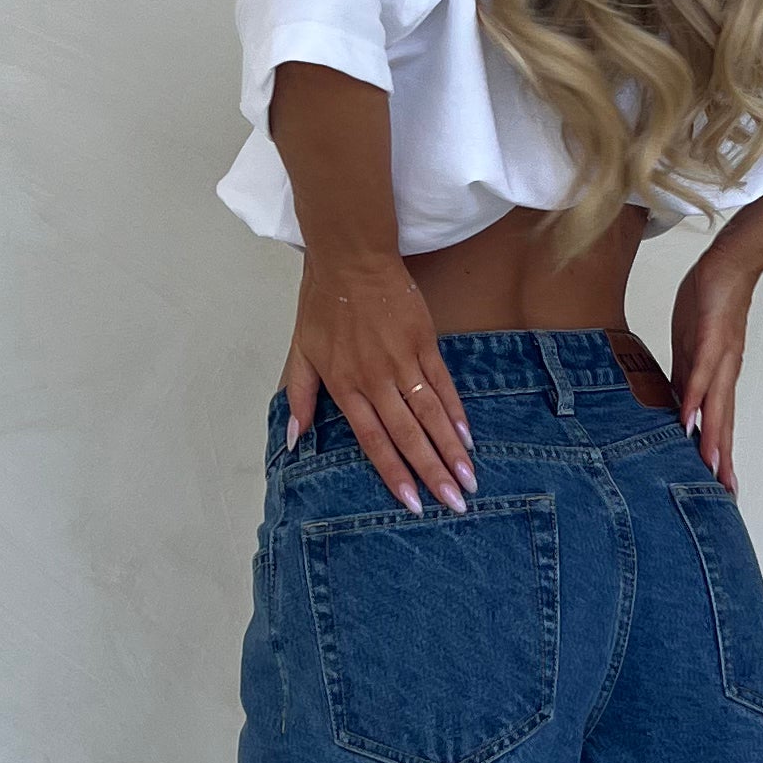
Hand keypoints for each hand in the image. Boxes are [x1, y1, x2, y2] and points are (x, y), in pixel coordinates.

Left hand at [286, 251, 474, 512]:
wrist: (352, 259)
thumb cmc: (323, 305)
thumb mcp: (301, 352)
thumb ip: (299, 396)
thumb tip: (293, 441)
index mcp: (345, 386)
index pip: (373, 440)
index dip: (394, 473)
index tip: (413, 503)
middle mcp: (376, 379)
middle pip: (408, 435)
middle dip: (433, 473)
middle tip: (454, 504)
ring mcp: (403, 361)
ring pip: (431, 414)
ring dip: (451, 450)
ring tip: (469, 479)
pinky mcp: (424, 342)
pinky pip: (443, 385)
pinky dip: (456, 413)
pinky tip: (468, 437)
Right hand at [669, 240, 759, 491]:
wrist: (728, 264)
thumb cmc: (709, 304)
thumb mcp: (691, 347)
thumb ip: (686, 377)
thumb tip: (679, 404)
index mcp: (719, 377)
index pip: (720, 423)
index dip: (721, 455)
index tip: (722, 487)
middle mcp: (724, 373)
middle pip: (724, 424)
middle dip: (723, 461)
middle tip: (725, 494)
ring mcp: (719, 357)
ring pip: (716, 405)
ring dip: (713, 438)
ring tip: (710, 468)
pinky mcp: (710, 339)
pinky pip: (701, 373)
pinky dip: (695, 397)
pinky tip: (688, 419)